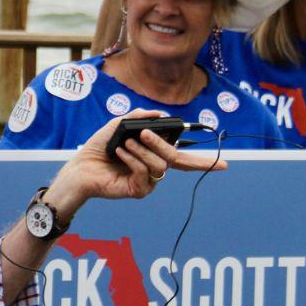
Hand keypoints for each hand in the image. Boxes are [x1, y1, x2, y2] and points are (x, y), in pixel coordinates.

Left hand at [47, 110, 225, 213]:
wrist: (81, 167)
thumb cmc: (99, 147)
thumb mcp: (119, 126)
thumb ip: (140, 117)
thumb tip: (161, 114)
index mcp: (154, 155)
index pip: (184, 159)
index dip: (204, 163)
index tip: (225, 164)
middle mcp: (155, 169)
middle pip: (177, 161)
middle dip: (163, 144)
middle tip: (144, 133)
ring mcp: (148, 181)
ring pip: (160, 164)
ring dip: (142, 150)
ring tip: (124, 143)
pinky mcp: (138, 190)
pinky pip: (145, 172)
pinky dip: (133, 159)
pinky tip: (120, 153)